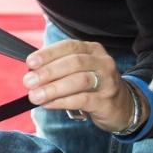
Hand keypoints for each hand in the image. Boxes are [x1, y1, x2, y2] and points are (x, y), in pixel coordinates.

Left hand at [23, 40, 146, 132]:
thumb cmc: (94, 86)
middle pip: (74, 62)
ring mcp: (108, 81)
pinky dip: (62, 101)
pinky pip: (83, 100)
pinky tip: (48, 104)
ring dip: (53, 88)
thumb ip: (59, 68)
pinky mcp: (107, 100)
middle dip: (48, 72)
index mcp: (92, 50)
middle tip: (29, 82)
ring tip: (35, 96)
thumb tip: (31, 72)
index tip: (30, 62)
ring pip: (79, 80)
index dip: (48, 54)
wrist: (124, 106)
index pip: (69, 46)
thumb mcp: (80, 70)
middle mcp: (102, 62)